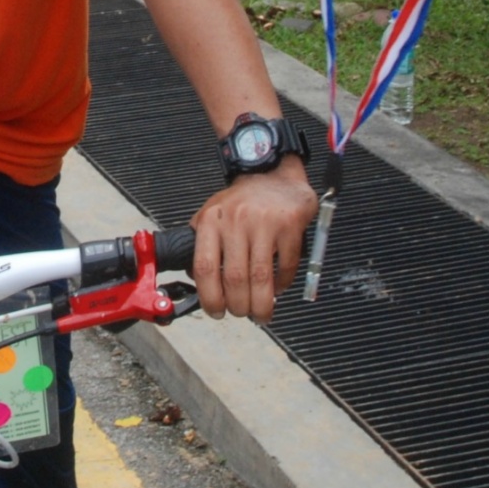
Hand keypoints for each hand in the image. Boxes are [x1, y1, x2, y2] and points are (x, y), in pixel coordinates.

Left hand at [188, 163, 319, 322]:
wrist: (273, 173)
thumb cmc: (242, 200)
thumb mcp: (212, 213)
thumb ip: (203, 243)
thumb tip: (199, 282)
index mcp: (212, 221)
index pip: (205, 267)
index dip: (210, 296)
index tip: (216, 311)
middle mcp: (236, 221)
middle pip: (235, 278)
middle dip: (239, 305)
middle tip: (241, 313)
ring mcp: (264, 223)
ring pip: (261, 276)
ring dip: (261, 303)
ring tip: (261, 314)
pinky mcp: (289, 226)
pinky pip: (286, 265)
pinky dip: (282, 284)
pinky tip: (277, 288)